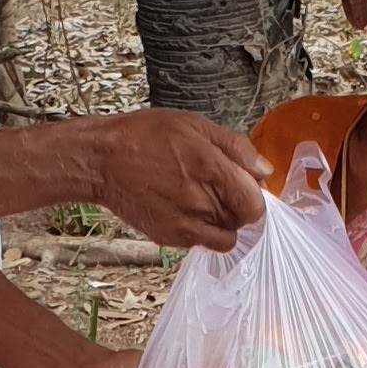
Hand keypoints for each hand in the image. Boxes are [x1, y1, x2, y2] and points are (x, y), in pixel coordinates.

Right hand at [73, 111, 269, 250]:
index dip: (255, 196)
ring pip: (225, 236)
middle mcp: (201, 202)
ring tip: (200, 199)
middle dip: (236, 205)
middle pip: (242, 220)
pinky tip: (185, 209)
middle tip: (215, 186)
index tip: (244, 187)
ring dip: (221, 221)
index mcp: (212, 169)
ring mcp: (185, 224)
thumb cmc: (144, 137)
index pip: (256, 205)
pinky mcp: (169, 237)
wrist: (102, 160)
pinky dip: (201, 230)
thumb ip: (236, 148)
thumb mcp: (195, 125)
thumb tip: (263, 171)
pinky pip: (201, 242)